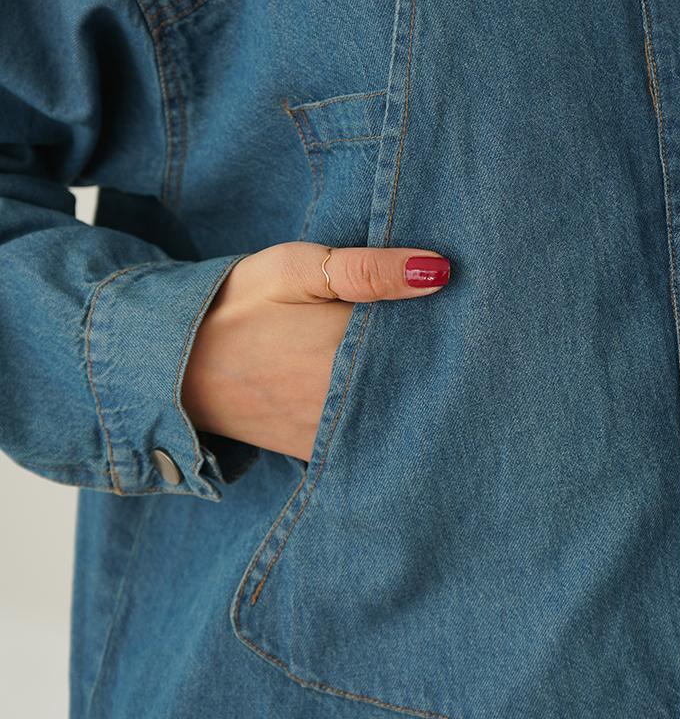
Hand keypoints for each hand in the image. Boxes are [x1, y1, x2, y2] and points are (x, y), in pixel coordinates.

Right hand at [181, 242, 449, 461]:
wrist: (174, 364)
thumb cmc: (238, 304)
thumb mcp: (295, 268)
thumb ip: (366, 270)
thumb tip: (438, 271)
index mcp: (348, 346)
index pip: (427, 338)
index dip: (450, 324)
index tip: (465, 310)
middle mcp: (349, 397)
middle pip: (419, 378)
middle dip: (440, 358)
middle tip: (456, 336)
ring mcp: (332, 431)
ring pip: (398, 412)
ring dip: (416, 391)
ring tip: (430, 364)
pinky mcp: (315, 450)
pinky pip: (367, 439)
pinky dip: (385, 420)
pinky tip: (391, 398)